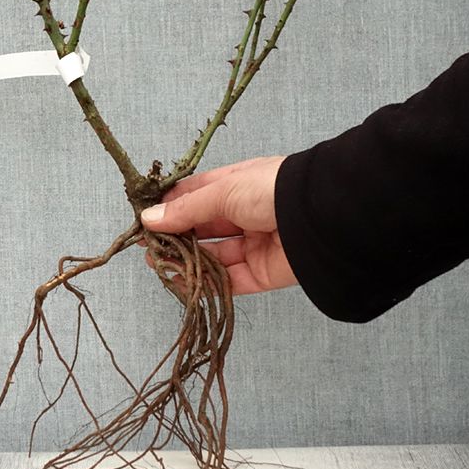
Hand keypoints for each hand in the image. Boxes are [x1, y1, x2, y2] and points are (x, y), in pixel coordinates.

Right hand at [140, 156, 297, 294]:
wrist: (323, 217)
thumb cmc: (272, 190)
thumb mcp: (223, 191)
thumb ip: (186, 209)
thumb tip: (150, 218)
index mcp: (237, 186)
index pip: (196, 195)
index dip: (171, 206)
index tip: (145, 217)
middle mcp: (245, 214)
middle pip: (203, 227)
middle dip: (175, 236)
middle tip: (147, 246)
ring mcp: (254, 244)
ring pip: (212, 256)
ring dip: (185, 260)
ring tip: (157, 263)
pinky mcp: (262, 273)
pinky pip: (229, 280)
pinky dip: (205, 282)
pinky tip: (182, 280)